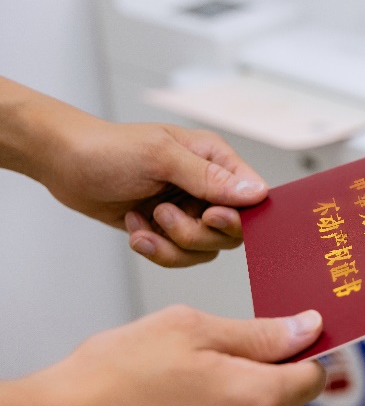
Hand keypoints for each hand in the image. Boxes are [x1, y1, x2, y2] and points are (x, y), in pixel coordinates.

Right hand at [0, 305, 325, 405]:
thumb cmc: (114, 378)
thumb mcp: (190, 329)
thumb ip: (259, 333)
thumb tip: (306, 328)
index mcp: (255, 399)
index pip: (312, 376)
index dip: (302, 352)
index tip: (287, 340)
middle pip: (283, 400)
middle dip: (259, 376)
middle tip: (210, 361)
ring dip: (233, 403)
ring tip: (183, 390)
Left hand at [46, 117, 267, 266]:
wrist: (65, 165)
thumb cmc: (110, 150)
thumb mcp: (161, 157)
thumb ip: (210, 178)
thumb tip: (256, 193)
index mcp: (215, 159)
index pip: (252, 196)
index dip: (237, 215)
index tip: (210, 216)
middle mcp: (208, 186)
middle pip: (231, 231)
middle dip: (196, 233)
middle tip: (164, 214)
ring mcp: (189, 210)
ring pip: (205, 248)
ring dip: (172, 244)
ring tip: (143, 222)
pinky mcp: (168, 229)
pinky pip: (179, 255)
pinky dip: (156, 249)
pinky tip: (135, 226)